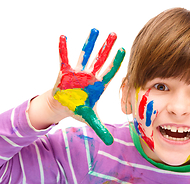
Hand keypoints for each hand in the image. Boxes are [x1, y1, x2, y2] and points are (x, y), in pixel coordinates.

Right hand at [53, 28, 125, 144]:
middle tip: (114, 34)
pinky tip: (64, 37)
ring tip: (96, 30)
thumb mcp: (89, 118)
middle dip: (106, 48)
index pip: (109, 73)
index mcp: (97, 86)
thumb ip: (100, 128)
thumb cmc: (77, 109)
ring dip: (89, 44)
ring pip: (85, 56)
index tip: (123, 51)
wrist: (61, 106)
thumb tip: (110, 143)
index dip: (116, 63)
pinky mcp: (64, 72)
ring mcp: (77, 73)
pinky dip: (64, 49)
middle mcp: (89, 77)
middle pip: (100, 60)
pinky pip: (64, 59)